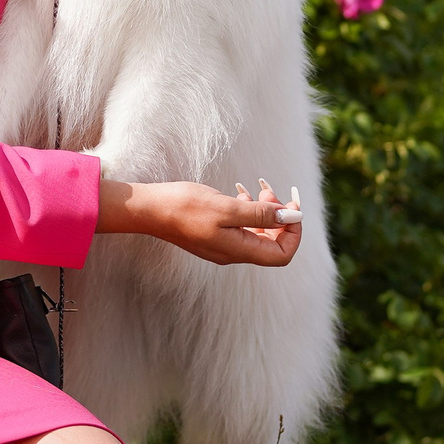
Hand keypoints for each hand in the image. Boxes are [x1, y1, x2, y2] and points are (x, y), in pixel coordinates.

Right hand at [96, 178, 302, 266]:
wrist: (150, 210)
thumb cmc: (184, 207)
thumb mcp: (226, 207)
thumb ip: (260, 215)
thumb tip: (291, 218)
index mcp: (239, 250)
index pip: (282, 254)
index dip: (293, 232)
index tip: (292, 207)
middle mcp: (233, 252)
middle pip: (271, 243)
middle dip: (279, 217)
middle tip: (272, 192)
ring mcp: (223, 245)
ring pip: (256, 233)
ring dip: (264, 211)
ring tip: (258, 189)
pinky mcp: (213, 234)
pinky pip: (241, 227)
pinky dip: (247, 211)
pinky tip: (240, 193)